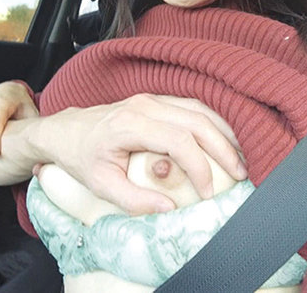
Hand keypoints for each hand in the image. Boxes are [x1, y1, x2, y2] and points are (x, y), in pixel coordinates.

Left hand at [40, 93, 246, 214]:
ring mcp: (152, 99)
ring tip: (241, 158)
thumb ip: (134, 199)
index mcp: (130, 125)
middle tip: (241, 173)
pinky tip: (225, 141)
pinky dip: (214, 123)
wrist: (65, 131)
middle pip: (197, 121)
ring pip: (199, 110)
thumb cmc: (81, 158)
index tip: (208, 191)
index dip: (199, 166)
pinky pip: (193, 107)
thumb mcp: (101, 185)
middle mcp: (145, 106)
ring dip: (224, 133)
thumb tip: (169, 208)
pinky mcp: (157, 100)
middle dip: (224, 148)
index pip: (179, 141)